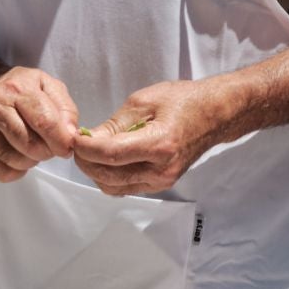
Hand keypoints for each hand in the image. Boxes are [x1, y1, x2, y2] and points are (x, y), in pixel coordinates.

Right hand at [0, 66, 79, 181]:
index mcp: (17, 89)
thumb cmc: (21, 89)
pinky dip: (16, 171)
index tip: (67, 147)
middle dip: (48, 151)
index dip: (61, 141)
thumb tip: (70, 136)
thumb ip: (65, 109)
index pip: (44, 122)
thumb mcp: (48, 86)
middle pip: (30, 145)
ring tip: (32, 146)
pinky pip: (1, 172)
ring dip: (32, 160)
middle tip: (50, 145)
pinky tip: (18, 155)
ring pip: (16, 160)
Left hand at [71, 79, 232, 195]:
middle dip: (85, 162)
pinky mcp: (161, 184)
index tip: (72, 138)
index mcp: (159, 144)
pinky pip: (126, 187)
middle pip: (108, 176)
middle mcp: (162, 169)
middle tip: (76, 144)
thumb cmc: (183, 101)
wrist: (215, 114)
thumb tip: (88, 138)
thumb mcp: (143, 102)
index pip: (110, 155)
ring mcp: (163, 181)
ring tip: (90, 151)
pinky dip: (109, 176)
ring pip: (113, 187)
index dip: (84, 149)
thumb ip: (114, 124)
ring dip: (95, 172)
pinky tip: (106, 158)